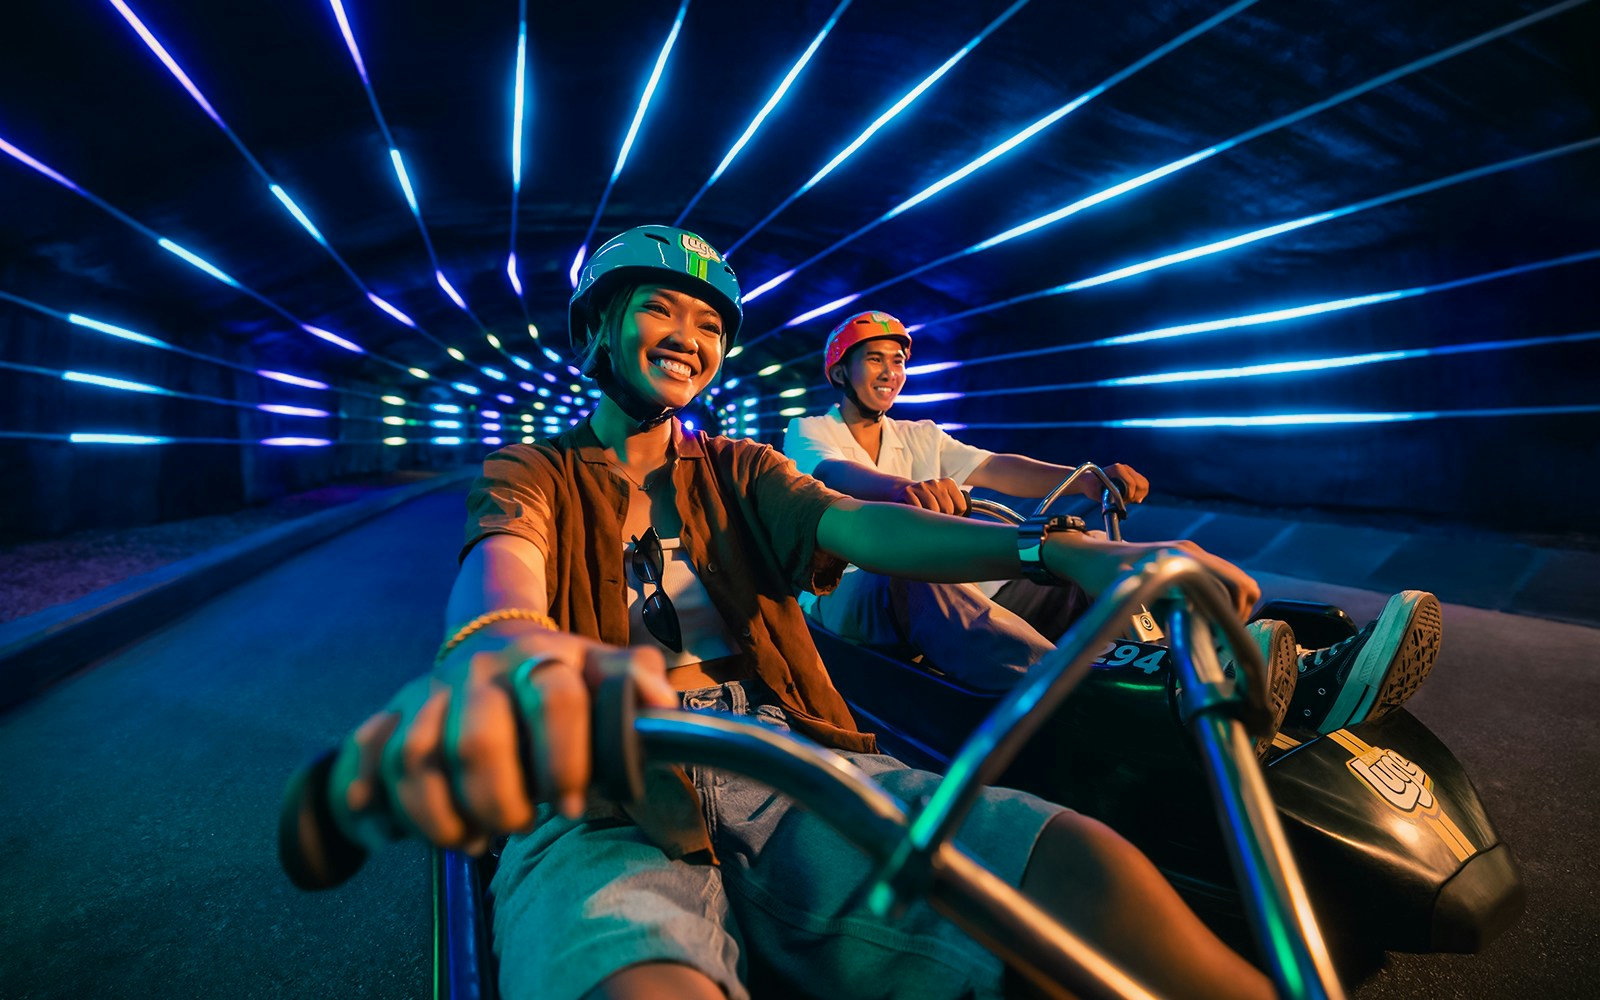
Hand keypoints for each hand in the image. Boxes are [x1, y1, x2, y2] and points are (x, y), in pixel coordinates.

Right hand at [328, 623, 676, 854]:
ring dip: (440, 817)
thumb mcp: (606, 672)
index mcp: (545, 660)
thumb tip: (662, 705)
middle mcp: (483, 671)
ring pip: (416, 759)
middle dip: (499, 802)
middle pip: (478, 741)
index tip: (569, 807)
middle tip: (518, 827)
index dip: (565, 761)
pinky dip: (376, 804)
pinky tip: (395, 835)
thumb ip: (637, 685)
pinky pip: (367, 759)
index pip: (555, 702)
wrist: (496, 637)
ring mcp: (432, 692)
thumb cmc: (564, 678)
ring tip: (473, 840)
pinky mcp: (393, 713)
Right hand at [894, 476, 966, 514]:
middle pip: (948, 510)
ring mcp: (922, 486)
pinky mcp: (908, 492)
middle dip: (942, 518)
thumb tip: (965, 526)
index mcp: (949, 483)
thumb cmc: (928, 502)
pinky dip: (918, 516)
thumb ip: (957, 509)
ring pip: (934, 511)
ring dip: (929, 518)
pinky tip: (916, 512)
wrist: (903, 491)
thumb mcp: (944, 501)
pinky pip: (919, 510)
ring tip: (925, 514)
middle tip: (933, 515)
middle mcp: (936, 482)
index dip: (955, 515)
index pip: (961, 507)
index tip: (946, 514)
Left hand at [1042, 533, 1259, 621]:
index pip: (1233, 587)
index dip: (1233, 616)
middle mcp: (1192, 553)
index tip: (1216, 637)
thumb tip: (1193, 635)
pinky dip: (1215, 600)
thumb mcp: (1135, 598)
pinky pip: (1215, 580)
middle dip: (1236, 613)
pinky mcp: (1184, 559)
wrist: (1088, 557)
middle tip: (1216, 635)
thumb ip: (1166, 613)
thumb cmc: (1105, 578)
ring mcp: (1190, 554)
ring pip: (1230, 583)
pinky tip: (1196, 616)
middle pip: (1241, 584)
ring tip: (1207, 628)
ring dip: (1227, 607)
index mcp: (1184, 560)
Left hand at [1092, 463, 1148, 503]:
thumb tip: (1118, 509)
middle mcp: (1125, 468)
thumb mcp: (1096, 494)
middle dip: (1137, 495)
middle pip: (1142, 483)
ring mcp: (1129, 470)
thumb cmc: (1090, 486)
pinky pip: (1142, 483)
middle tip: (1129, 502)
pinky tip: (1132, 498)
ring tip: (1131, 501)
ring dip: (1140, 494)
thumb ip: (1107, 501)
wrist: (1088, 479)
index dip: (1130, 495)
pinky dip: (1140, 492)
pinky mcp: (1131, 475)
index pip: (1132, 483)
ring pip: (1144, 483)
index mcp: (1117, 470)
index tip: (1124, 502)